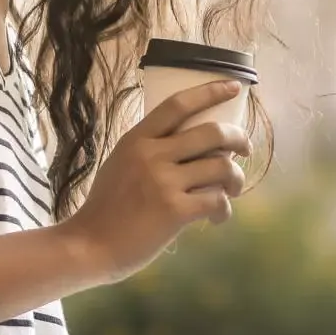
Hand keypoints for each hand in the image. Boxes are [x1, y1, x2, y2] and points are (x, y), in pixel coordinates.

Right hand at [60, 80, 249, 283]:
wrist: (90, 246)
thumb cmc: (107, 208)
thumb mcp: (120, 164)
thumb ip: (149, 150)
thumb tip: (190, 144)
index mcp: (137, 139)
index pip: (178, 105)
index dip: (211, 92)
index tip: (234, 88)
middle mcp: (151, 155)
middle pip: (212, 133)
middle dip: (239, 139)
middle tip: (246, 149)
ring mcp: (164, 182)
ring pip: (222, 167)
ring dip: (236, 179)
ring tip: (232, 189)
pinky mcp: (175, 211)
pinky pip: (217, 200)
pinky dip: (224, 209)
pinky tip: (218, 217)